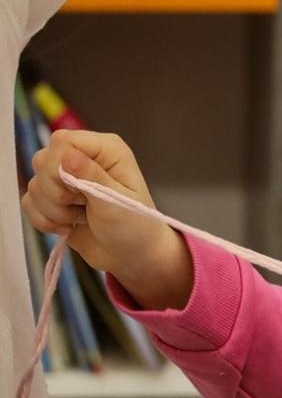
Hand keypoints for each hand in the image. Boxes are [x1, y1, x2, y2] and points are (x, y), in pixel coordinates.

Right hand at [21, 129, 192, 309]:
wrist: (131, 256)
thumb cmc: (136, 227)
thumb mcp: (117, 202)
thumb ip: (91, 177)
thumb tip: (66, 154)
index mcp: (106, 150)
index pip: (62, 141)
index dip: (59, 166)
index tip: (77, 191)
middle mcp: (83, 158)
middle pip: (42, 160)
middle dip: (56, 192)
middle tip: (84, 206)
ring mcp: (66, 178)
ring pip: (34, 184)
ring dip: (54, 210)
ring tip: (82, 218)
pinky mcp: (53, 198)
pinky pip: (28, 202)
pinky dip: (44, 220)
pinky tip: (68, 227)